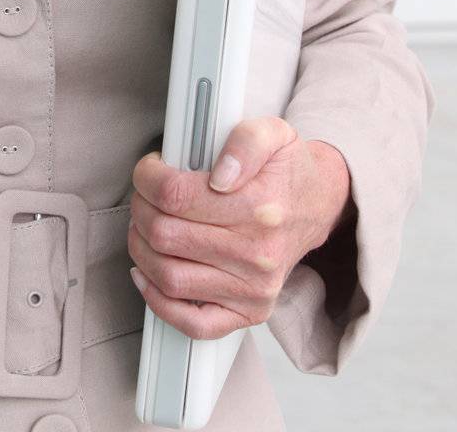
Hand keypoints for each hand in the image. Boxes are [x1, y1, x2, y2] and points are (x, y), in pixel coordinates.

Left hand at [128, 117, 351, 339]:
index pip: (176, 196)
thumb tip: (221, 175)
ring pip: (170, 277)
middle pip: (165, 235)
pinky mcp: (249, 312)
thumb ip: (245, 142)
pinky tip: (146, 275)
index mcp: (259, 206)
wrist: (316, 206)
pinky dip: (159, 303)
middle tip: (144, 195)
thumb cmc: (287, 170)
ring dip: (141, 249)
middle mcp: (257, 254)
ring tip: (143, 227)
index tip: (148, 170)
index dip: (148, 178)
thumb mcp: (273, 133)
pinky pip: (195, 324)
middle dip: (140, 209)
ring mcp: (253, 289)